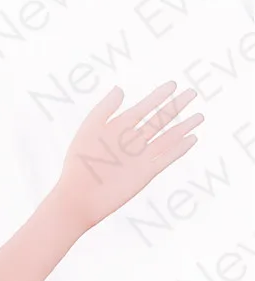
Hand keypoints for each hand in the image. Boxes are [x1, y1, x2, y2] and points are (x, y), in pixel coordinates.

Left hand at [55, 81, 204, 230]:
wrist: (79, 196)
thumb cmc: (79, 163)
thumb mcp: (89, 130)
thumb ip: (104, 109)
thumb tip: (121, 89)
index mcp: (117, 129)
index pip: (143, 108)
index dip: (158, 96)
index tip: (173, 84)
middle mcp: (131, 142)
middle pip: (159, 120)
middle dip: (175, 106)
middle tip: (192, 92)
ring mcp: (140, 157)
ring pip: (167, 138)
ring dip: (182, 127)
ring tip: (199, 116)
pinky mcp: (146, 173)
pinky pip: (166, 158)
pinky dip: (179, 148)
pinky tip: (192, 138)